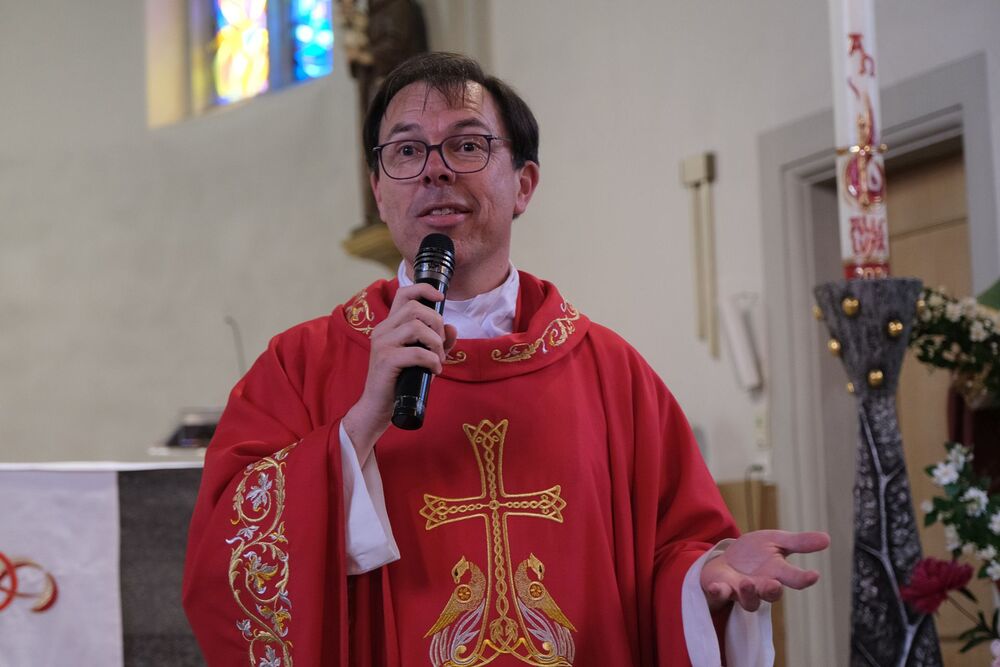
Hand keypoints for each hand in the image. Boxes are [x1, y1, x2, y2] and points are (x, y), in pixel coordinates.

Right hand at [342, 283, 457, 461]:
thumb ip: (438, 343)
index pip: (403, 294)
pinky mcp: (386, 360)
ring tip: (438, 359)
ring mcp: (382, 344)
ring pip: (416, 327)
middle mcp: (382, 330)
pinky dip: (432, 360)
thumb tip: (453, 328)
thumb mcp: (422, 358)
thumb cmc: (400, 382)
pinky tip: (434, 371)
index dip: (423, 289)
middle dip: (436, 323)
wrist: (378, 408)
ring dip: (435, 343)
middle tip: (440, 345)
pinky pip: (417, 352)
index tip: (441, 298)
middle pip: (415, 309)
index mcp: (389, 325)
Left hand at [700, 529, 829, 611]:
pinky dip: (718, 593)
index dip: (803, 578)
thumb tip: (827, 538)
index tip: (814, 575)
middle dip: (772, 590)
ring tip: (747, 582)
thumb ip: (799, 542)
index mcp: (777, 573)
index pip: (794, 579)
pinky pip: (720, 595)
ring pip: (748, 600)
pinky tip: (716, 587)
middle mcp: (761, 586)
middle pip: (770, 595)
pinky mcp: (722, 589)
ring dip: (748, 593)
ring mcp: (741, 590)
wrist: (726, 559)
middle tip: (774, 584)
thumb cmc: (755, 553)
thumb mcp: (776, 541)